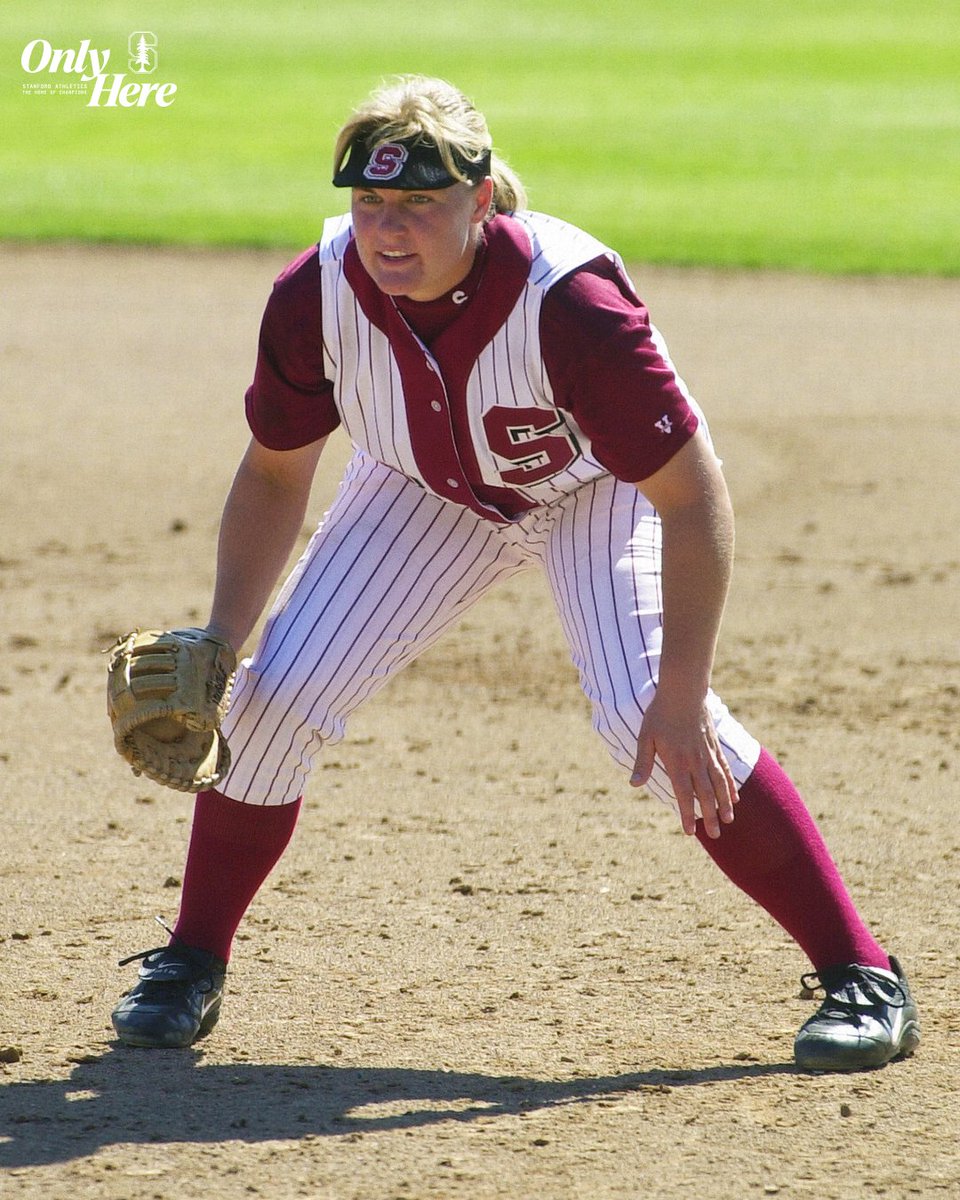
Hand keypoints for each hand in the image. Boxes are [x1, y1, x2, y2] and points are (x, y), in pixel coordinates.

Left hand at [631, 690, 738, 838]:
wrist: (683, 692)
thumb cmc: (659, 714)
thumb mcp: (645, 737)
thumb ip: (643, 762)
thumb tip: (634, 784)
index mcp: (677, 762)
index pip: (683, 794)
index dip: (687, 814)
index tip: (690, 832)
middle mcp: (695, 762)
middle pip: (705, 794)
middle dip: (709, 816)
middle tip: (716, 836)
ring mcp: (707, 754)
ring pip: (719, 784)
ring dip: (724, 804)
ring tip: (729, 821)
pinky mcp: (715, 746)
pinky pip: (725, 770)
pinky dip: (730, 785)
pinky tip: (735, 797)